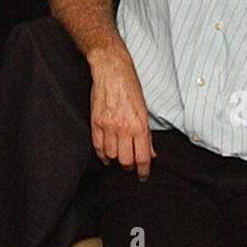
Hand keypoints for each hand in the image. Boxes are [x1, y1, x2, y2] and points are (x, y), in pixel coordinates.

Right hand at [88, 44, 154, 180]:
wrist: (112, 71)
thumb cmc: (130, 87)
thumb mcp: (144, 111)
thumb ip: (147, 135)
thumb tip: (151, 153)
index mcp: (139, 125)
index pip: (142, 157)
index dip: (143, 171)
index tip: (143, 176)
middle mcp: (124, 128)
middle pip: (125, 160)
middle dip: (129, 167)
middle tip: (131, 166)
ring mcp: (108, 125)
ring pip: (111, 155)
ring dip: (116, 160)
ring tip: (119, 157)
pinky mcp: (96, 122)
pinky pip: (97, 146)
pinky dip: (102, 155)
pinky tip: (106, 156)